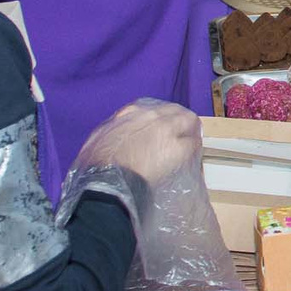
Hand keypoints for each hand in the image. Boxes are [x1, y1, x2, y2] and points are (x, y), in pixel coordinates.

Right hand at [74, 99, 201, 187]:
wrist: (108, 180)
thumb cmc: (97, 163)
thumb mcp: (99, 138)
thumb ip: (112, 131)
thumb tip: (114, 133)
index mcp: (131, 112)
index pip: (153, 109)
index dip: (159, 119)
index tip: (160, 128)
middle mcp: (152, 115)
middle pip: (174, 111)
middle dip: (178, 121)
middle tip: (180, 134)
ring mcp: (168, 129)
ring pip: (189, 121)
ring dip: (189, 131)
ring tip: (190, 143)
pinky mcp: (180, 148)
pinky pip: (194, 143)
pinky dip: (194, 148)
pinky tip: (193, 157)